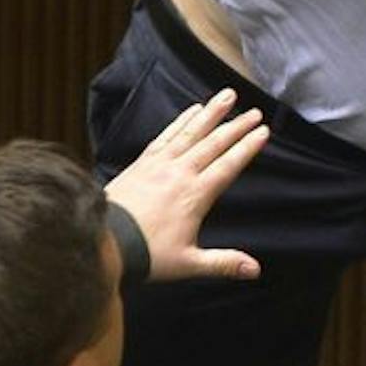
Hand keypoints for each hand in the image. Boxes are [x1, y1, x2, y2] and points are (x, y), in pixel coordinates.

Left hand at [103, 90, 267, 281]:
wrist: (103, 242)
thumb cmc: (147, 254)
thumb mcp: (188, 263)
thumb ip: (223, 263)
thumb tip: (255, 270)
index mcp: (196, 195)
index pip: (228, 165)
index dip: (247, 148)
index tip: (263, 132)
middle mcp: (180, 173)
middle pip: (214, 144)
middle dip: (237, 126)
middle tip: (255, 111)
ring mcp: (159, 165)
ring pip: (191, 133)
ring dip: (211, 113)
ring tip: (228, 95)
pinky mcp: (142, 163)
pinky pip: (166, 135)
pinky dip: (181, 121)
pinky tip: (192, 110)